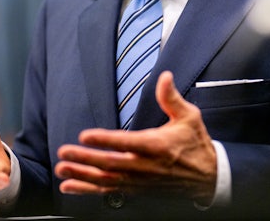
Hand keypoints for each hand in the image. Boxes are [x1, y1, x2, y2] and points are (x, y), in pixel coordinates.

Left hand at [55, 71, 216, 203]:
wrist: (207, 177)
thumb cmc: (196, 144)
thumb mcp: (189, 117)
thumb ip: (171, 98)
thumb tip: (164, 77)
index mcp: (157, 145)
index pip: (126, 142)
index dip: (105, 140)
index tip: (85, 136)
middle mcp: (146, 166)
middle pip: (110, 164)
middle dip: (85, 158)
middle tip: (64, 152)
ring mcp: (140, 181)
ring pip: (106, 180)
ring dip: (82, 175)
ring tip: (62, 168)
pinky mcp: (137, 190)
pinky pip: (109, 192)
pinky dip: (87, 190)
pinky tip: (70, 186)